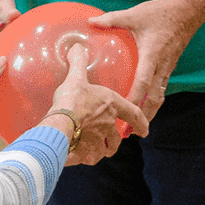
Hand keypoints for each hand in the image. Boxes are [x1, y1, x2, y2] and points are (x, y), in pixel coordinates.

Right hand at [47, 44, 149, 165]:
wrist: (59, 124)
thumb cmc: (72, 100)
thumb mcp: (76, 77)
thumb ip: (78, 62)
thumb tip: (76, 46)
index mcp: (113, 106)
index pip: (134, 115)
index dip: (141, 123)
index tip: (144, 131)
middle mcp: (109, 126)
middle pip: (117, 139)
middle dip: (115, 141)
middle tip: (111, 142)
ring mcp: (99, 142)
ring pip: (104, 150)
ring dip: (101, 151)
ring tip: (93, 149)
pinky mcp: (86, 153)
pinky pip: (87, 158)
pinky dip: (84, 157)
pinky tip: (77, 154)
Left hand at [90, 0, 203, 119]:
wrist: (188, 10)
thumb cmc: (161, 12)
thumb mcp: (134, 14)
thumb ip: (112, 19)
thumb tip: (90, 22)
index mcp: (151, 55)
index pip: (142, 83)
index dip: (134, 100)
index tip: (123, 113)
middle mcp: (161, 66)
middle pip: (154, 99)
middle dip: (143, 116)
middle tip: (131, 132)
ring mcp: (168, 68)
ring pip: (160, 96)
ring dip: (150, 112)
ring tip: (138, 125)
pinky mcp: (170, 66)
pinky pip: (162, 88)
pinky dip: (155, 100)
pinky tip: (146, 106)